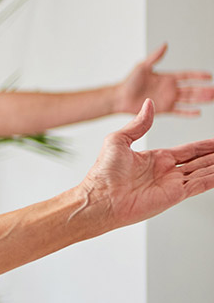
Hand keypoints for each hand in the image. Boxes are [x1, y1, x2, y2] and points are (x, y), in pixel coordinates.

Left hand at [75, 100, 213, 230]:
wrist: (100, 198)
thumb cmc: (103, 173)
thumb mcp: (118, 140)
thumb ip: (138, 124)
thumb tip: (148, 104)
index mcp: (155, 158)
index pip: (188, 150)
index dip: (205, 146)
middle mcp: (166, 171)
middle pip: (199, 161)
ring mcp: (171, 184)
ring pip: (203, 172)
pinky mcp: (175, 195)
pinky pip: (201, 185)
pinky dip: (213, 178)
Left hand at [114, 43, 213, 116]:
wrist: (120, 97)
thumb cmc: (129, 82)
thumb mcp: (143, 66)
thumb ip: (155, 57)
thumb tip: (165, 45)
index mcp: (167, 77)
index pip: (187, 76)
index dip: (198, 76)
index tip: (209, 76)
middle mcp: (170, 88)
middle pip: (192, 88)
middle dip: (204, 89)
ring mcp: (168, 99)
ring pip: (189, 99)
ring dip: (201, 99)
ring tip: (212, 98)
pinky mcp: (164, 109)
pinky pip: (179, 111)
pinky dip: (188, 112)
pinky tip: (198, 112)